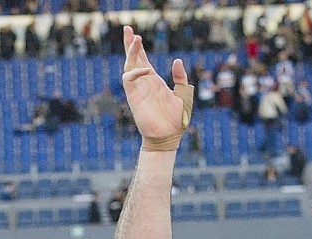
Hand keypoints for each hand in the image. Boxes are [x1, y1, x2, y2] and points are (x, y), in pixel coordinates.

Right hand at [122, 29, 190, 146]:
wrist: (169, 139)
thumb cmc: (176, 122)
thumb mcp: (184, 96)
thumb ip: (181, 79)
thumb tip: (177, 60)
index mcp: (155, 81)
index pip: (143, 59)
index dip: (139, 48)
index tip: (136, 35)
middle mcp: (145, 83)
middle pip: (133, 58)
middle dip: (130, 43)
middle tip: (128, 28)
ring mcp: (139, 89)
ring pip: (129, 65)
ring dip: (131, 52)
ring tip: (136, 38)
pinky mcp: (134, 97)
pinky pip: (129, 79)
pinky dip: (136, 71)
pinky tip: (146, 68)